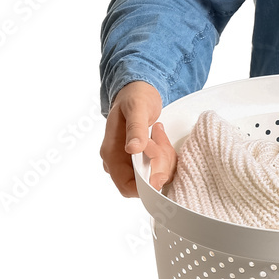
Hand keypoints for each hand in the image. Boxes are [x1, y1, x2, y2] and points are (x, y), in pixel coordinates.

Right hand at [99, 81, 177, 196]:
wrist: (137, 91)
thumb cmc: (135, 97)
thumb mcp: (137, 107)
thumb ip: (136, 128)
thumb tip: (132, 149)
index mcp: (111, 154)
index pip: (127, 186)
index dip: (146, 187)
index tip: (162, 174)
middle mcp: (118, 163)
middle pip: (145, 183)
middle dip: (160, 166)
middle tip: (161, 141)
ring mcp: (130, 163)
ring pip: (155, 176)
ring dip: (165, 158)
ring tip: (159, 134)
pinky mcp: (142, 160)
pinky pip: (159, 168)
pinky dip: (166, 156)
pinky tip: (161, 139)